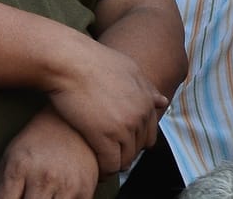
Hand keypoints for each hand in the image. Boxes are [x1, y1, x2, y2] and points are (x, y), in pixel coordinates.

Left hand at [0, 110, 100, 198]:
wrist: (69, 123)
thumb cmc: (34, 142)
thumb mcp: (10, 157)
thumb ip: (3, 188)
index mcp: (20, 167)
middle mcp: (44, 177)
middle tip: (30, 192)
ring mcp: (66, 184)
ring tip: (42, 191)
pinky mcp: (85, 189)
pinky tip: (58, 193)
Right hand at [46, 39, 166, 173]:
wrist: (70, 61)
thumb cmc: (93, 61)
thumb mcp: (128, 68)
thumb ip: (146, 87)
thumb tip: (163, 100)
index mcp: (147, 100)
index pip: (149, 134)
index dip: (134, 141)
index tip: (119, 144)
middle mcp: (140, 115)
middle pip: (138, 148)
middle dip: (125, 153)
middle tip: (108, 154)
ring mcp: (124, 127)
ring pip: (126, 160)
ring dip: (115, 164)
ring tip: (101, 163)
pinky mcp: (104, 137)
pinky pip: (110, 165)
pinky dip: (104, 170)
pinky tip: (96, 169)